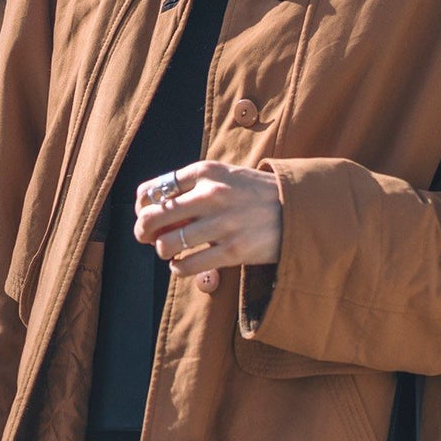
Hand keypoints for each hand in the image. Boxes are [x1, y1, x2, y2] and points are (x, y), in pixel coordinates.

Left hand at [133, 160, 281, 278]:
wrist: (298, 208)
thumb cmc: (255, 193)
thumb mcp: (225, 175)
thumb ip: (193, 185)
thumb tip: (153, 207)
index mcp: (206, 172)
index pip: (154, 189)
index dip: (142, 206)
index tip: (145, 214)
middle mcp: (211, 194)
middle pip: (154, 217)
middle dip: (143, 230)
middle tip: (145, 237)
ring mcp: (222, 224)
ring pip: (168, 244)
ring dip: (163, 251)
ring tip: (170, 251)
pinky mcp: (232, 250)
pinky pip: (188, 265)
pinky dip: (179, 268)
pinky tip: (183, 265)